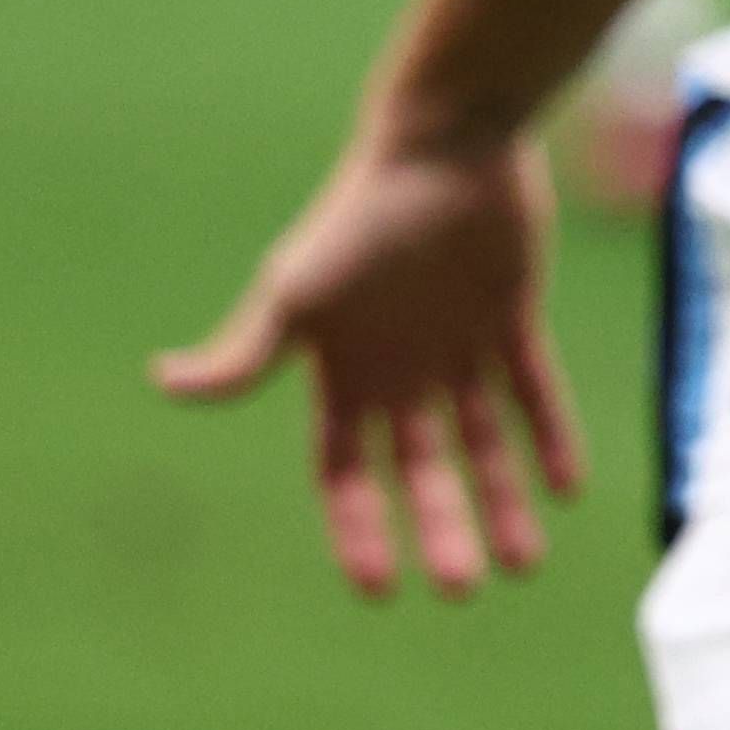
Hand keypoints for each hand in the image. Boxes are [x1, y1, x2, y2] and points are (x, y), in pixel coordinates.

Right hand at [156, 139, 586, 599]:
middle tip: (466, 587)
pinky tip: (568, 488)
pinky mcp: (512, 316)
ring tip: (527, 561)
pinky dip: (550, 438)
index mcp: (343, 374)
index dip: (360, 530)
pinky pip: (534, 391)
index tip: (383, 589)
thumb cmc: (359, 213)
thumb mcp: (295, 289)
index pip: (347, 473)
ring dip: (503, 501)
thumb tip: (161, 382)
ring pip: (482, 443)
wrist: (445, 140)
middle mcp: (400, 370)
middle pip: (421, 472)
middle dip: (440, 531)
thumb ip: (245, 350)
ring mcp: (458, 345)